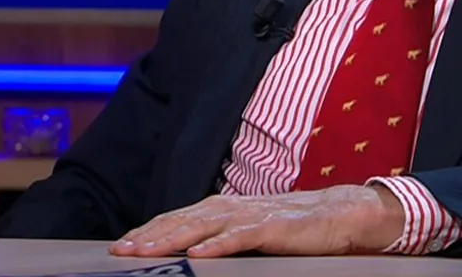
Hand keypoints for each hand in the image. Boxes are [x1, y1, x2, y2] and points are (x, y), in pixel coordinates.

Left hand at [109, 185, 404, 258]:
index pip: (177, 217)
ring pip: (203, 226)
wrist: (341, 213)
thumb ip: (221, 236)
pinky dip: (217, 244)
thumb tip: (187, 250)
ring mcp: (252, 215)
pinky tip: (197, 254)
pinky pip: (241, 237)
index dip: (149, 230)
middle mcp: (232, 207)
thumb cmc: (293, 226)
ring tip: (146, 251)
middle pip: (182, 220)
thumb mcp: (249, 230)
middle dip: (149, 236)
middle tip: (121, 250)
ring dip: (172, 238)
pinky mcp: (274, 228)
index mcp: (223, 207)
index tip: (121, 246)